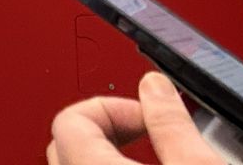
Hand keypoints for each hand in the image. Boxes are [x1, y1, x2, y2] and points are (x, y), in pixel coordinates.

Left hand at [46, 72, 222, 163]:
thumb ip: (172, 124)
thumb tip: (155, 86)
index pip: (71, 118)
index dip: (113, 106)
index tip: (150, 111)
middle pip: (71, 139)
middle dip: (112, 126)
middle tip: (151, 128)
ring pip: (79, 161)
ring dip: (111, 149)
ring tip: (155, 151)